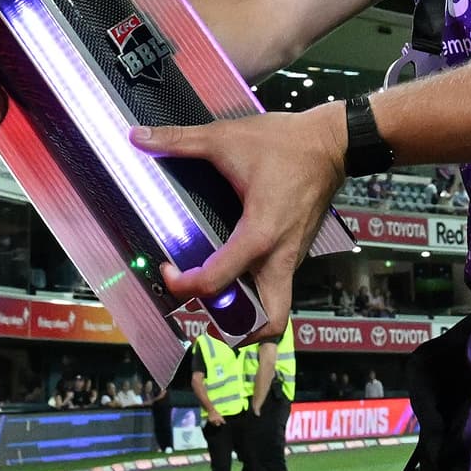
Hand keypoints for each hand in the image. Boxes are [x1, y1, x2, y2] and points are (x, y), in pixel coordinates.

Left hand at [129, 105, 346, 341]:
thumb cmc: (285, 143)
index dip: (184, 285)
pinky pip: (278, 287)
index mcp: (258, 236)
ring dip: (249, 320)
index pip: (216, 282)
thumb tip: (139, 137)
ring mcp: (291, 257)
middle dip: (236, 333)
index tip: (167, 271)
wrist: (331, 143)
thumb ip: (179, 140)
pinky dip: (257, 297)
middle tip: (203, 318)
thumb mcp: (225, 137)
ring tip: (215, 308)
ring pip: (276, 309)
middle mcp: (279, 257)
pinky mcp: (295, 251)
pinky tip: (235, 282)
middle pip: (268, 322)